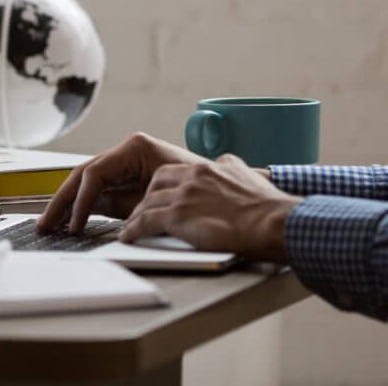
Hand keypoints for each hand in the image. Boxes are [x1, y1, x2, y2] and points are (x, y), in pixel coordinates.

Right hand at [36, 133, 207, 234]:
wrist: (232, 200)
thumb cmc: (199, 193)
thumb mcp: (156, 201)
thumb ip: (122, 206)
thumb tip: (90, 215)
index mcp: (135, 148)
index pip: (95, 173)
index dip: (79, 200)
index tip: (73, 224)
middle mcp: (127, 151)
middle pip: (84, 175)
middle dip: (62, 201)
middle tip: (45, 224)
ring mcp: (126, 163)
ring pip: (87, 182)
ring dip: (68, 204)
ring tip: (50, 225)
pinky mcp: (128, 178)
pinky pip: (99, 190)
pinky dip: (84, 206)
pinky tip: (70, 221)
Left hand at [119, 154, 300, 261]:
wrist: (274, 221)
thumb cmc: (268, 206)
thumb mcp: (246, 174)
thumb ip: (230, 167)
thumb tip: (226, 164)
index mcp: (205, 167)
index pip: (171, 172)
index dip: (161, 186)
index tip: (157, 195)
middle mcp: (190, 177)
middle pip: (155, 184)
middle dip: (145, 197)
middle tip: (140, 210)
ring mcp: (183, 197)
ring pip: (147, 203)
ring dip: (136, 216)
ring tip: (130, 226)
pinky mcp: (179, 217)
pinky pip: (146, 222)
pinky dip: (134, 230)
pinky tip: (128, 237)